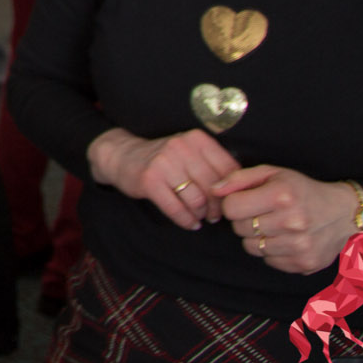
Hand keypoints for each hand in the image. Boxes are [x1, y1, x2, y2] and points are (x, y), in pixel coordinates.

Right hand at [87, 127, 238, 229]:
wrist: (123, 156)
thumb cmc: (165, 159)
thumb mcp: (189, 152)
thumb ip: (213, 165)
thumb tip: (239, 191)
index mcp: (196, 139)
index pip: (228, 169)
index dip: (232, 190)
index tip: (229, 201)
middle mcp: (181, 147)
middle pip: (213, 187)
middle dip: (217, 206)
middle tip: (215, 215)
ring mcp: (164, 163)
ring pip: (196, 200)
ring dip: (201, 214)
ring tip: (200, 217)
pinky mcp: (149, 180)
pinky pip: (176, 208)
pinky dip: (186, 220)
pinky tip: (190, 223)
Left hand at [215, 166, 357, 274]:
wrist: (343, 214)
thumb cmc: (302, 190)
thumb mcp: (273, 173)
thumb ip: (239, 178)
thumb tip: (214, 190)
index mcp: (282, 196)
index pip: (231, 208)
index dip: (233, 204)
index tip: (245, 201)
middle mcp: (292, 222)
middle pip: (239, 228)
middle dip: (245, 220)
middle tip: (262, 213)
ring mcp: (299, 246)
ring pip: (251, 247)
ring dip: (256, 237)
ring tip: (274, 225)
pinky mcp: (303, 263)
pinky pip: (268, 261)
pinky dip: (271, 251)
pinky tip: (285, 239)